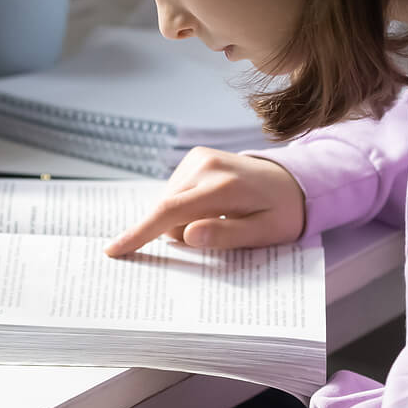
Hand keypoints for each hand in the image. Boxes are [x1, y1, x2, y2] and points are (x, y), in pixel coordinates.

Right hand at [105, 147, 306, 256]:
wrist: (295, 181)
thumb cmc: (282, 213)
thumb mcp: (264, 234)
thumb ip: (226, 235)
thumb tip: (188, 235)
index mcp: (222, 186)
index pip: (169, 212)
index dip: (139, 233)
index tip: (113, 250)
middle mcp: (205, 165)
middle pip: (165, 211)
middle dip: (180, 232)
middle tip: (217, 235)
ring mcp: (199, 158)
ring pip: (168, 202)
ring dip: (184, 220)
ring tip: (220, 219)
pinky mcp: (197, 157)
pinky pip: (176, 192)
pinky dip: (186, 207)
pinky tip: (212, 207)